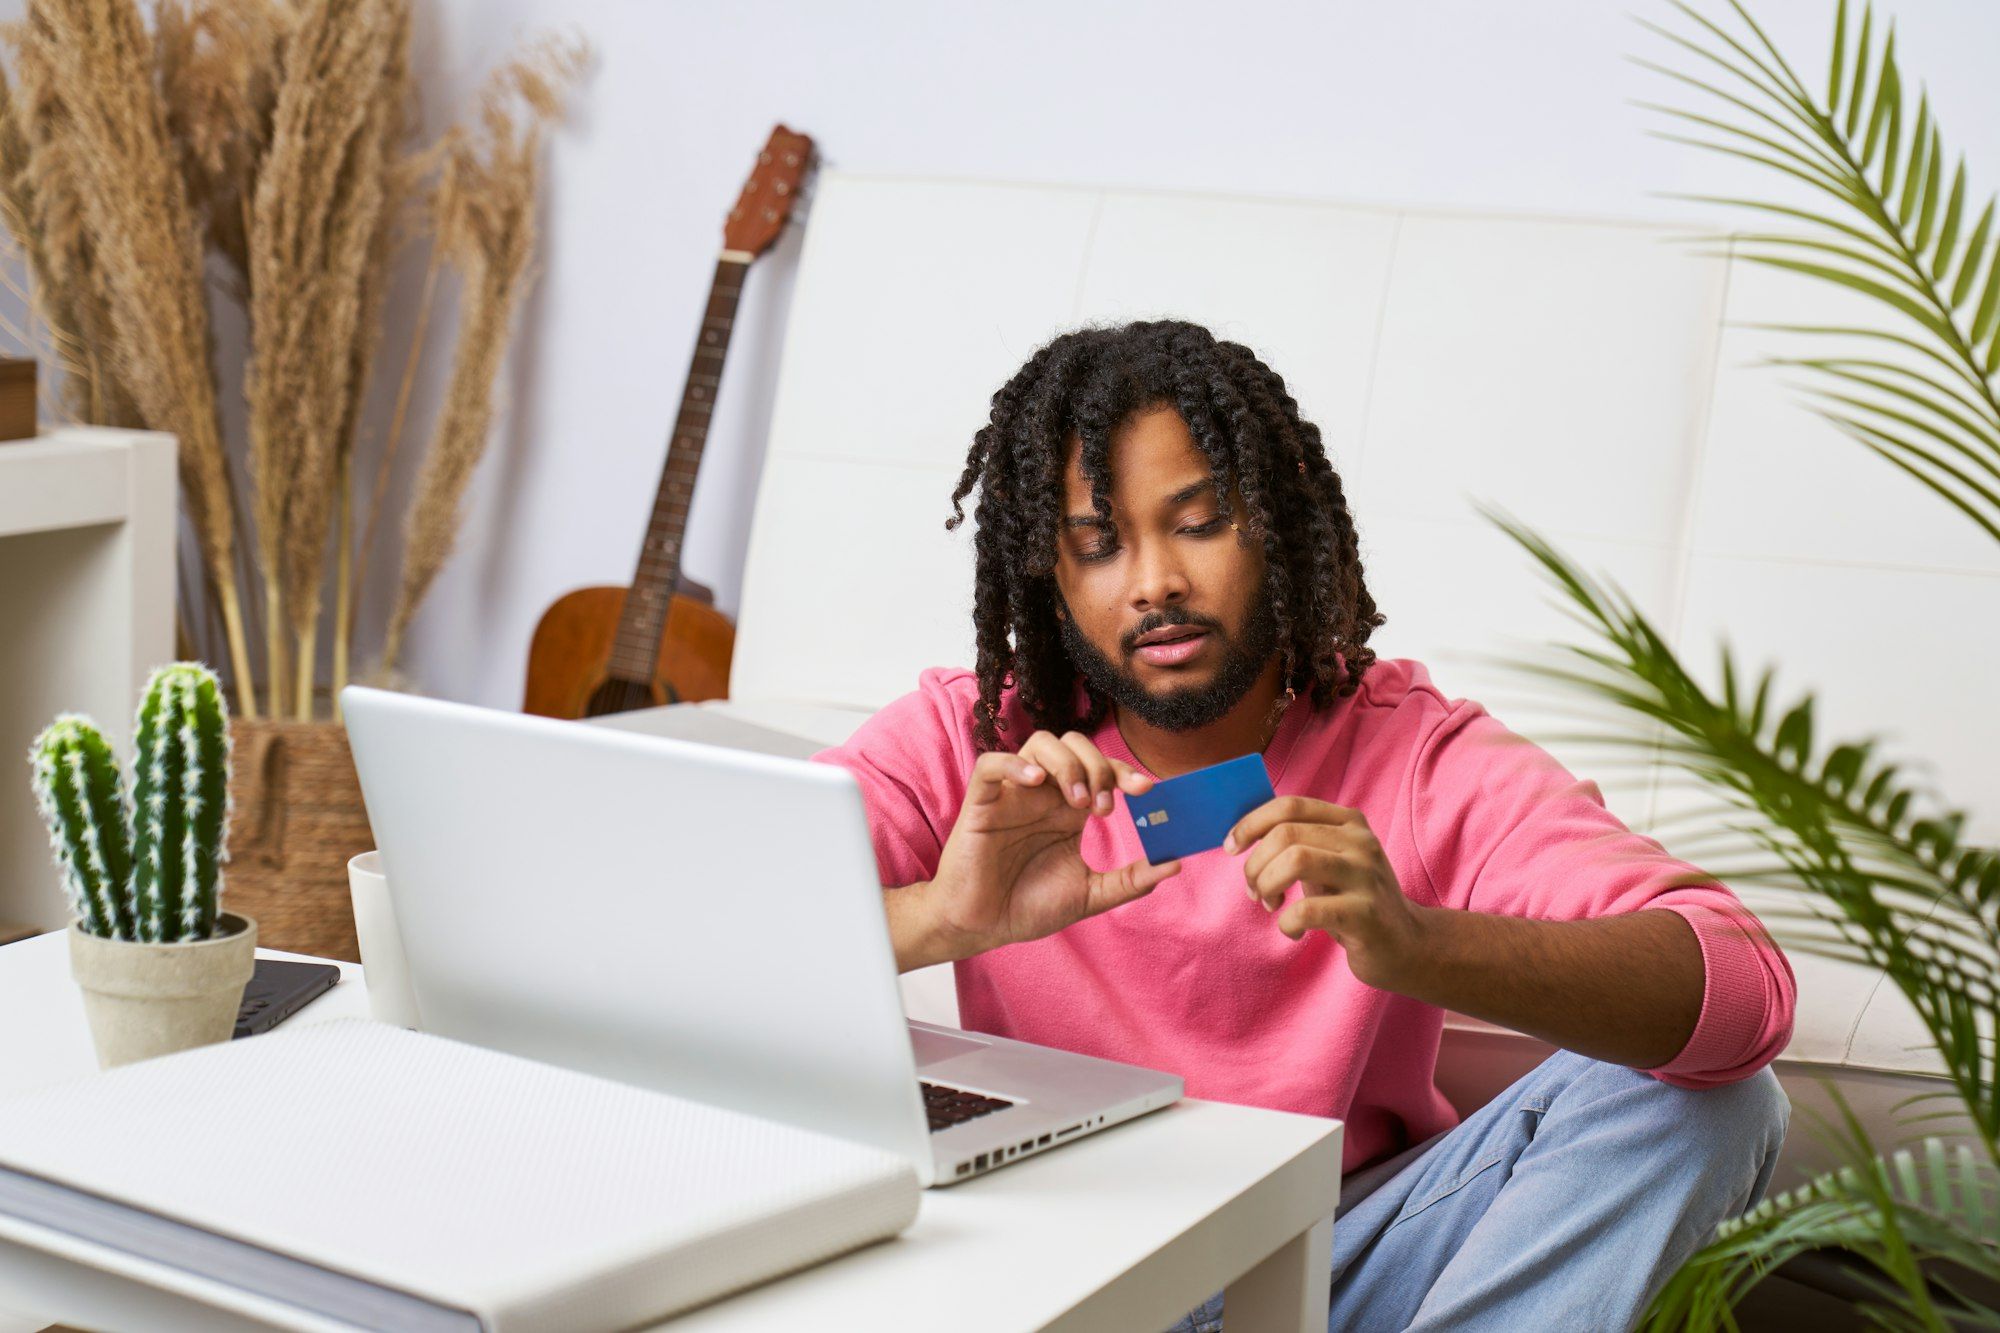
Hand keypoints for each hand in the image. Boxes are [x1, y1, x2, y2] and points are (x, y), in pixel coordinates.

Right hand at [924, 730, 1181, 959]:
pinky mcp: (981, 803)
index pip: (1101, 769)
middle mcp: (1043, 795)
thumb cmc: (1028, 908)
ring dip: (1067, 765)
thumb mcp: (1090, 895)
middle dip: (1098, 767)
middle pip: (1074, 746)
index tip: (1146, 791)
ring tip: (1076, 802)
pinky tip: (1036, 782)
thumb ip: (1130, 880)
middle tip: (1103, 808)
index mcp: (1068, 810)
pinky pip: (991, 764)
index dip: (1124, 771)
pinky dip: (1014, 764)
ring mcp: (1012, 795)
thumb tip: (1176, 864)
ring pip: (1039, 744)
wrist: (983, 928)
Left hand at [1223, 797, 1429, 989]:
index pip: (1289, 806)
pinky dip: (1287, 923)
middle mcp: (1361, 842)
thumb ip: (1296, 842)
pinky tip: (1293, 931)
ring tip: (1270, 905)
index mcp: (1349, 822)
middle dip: (1255, 863)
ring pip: (1295, 860)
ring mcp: (1367, 877)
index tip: (1231, 847)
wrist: (1406, 945)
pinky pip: (1308, 910)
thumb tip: (1241, 834)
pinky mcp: (1367, 914)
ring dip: (1267, 885)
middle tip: (1253, 890)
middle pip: (1286, 834)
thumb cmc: (1353, 901)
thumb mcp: (1329, 861)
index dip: (1251, 823)